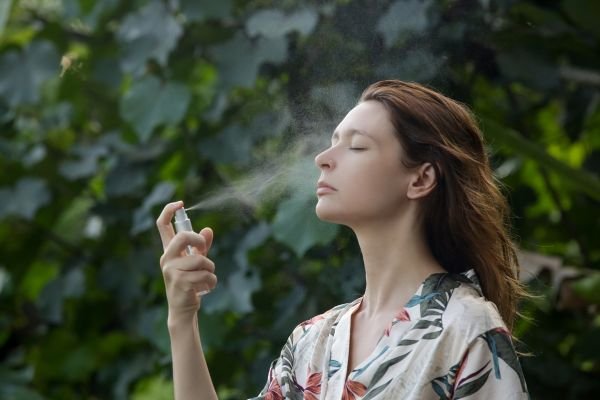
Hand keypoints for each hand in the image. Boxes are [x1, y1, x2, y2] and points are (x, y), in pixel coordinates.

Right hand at [156, 201, 217, 321]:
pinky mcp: (180, 282)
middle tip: (204, 251)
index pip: (162, 226)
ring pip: (201, 260)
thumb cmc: (190, 284)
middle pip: (183, 237)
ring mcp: (171, 270)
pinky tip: (206, 288)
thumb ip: (201, 247)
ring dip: (210, 269)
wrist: (183, 310)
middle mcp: (166, 258)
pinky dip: (212, 281)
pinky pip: (205, 275)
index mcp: (169, 251)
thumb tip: (208, 229)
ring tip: (207, 278)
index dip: (169, 211)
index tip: (180, 203)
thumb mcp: (197, 263)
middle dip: (199, 242)